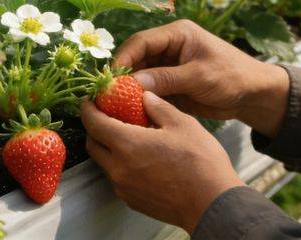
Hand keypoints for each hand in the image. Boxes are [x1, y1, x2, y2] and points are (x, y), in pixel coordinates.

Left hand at [80, 91, 242, 233]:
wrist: (212, 204)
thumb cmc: (200, 162)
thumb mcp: (181, 123)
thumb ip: (157, 106)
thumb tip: (145, 96)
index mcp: (127, 145)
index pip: (94, 123)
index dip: (88, 108)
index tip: (90, 99)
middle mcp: (119, 168)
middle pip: (93, 143)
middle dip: (94, 126)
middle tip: (106, 113)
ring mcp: (125, 188)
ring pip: (104, 162)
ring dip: (108, 145)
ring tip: (126, 132)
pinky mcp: (133, 200)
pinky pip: (117, 176)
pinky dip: (120, 162)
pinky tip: (139, 154)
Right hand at [114, 19, 289, 137]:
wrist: (253, 94)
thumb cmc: (232, 76)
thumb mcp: (200, 76)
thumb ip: (167, 78)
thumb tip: (133, 83)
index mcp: (177, 34)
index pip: (142, 41)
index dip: (124, 57)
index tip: (112, 77)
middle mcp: (169, 47)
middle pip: (137, 58)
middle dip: (124, 75)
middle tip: (109, 95)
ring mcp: (169, 66)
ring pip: (141, 75)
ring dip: (131, 89)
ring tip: (117, 106)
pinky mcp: (171, 84)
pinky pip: (150, 90)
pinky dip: (141, 99)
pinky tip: (133, 112)